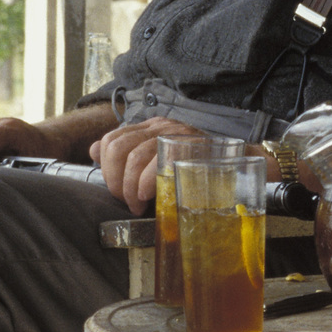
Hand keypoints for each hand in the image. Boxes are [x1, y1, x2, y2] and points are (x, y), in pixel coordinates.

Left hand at [90, 117, 206, 213]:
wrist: (238, 166)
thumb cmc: (195, 169)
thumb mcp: (157, 159)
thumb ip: (127, 154)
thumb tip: (93, 150)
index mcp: (149, 127)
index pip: (111, 139)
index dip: (107, 168)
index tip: (119, 190)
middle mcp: (159, 126)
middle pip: (118, 148)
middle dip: (115, 181)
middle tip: (126, 201)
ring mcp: (175, 134)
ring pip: (134, 157)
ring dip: (130, 188)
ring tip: (138, 205)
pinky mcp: (188, 147)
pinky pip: (156, 163)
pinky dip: (145, 183)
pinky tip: (146, 196)